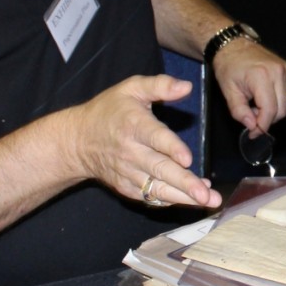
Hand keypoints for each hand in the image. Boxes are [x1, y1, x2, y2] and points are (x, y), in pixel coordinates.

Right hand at [65, 74, 221, 208]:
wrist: (78, 141)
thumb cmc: (109, 111)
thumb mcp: (131, 88)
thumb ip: (160, 85)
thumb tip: (186, 86)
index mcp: (133, 124)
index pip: (154, 138)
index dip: (171, 148)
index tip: (187, 159)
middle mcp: (131, 151)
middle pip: (160, 169)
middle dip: (185, 183)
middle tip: (206, 195)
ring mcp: (128, 172)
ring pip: (158, 188)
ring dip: (184, 197)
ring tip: (207, 201)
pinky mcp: (127, 187)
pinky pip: (150, 197)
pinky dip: (170, 199)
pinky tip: (191, 199)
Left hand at [211, 38, 285, 135]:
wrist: (235, 46)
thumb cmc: (229, 66)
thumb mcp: (228, 91)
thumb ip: (239, 111)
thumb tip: (252, 126)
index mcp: (261, 76)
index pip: (269, 110)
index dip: (262, 126)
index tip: (253, 133)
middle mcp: (278, 72)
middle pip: (281, 110)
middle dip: (267, 119)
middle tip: (252, 116)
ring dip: (274, 111)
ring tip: (257, 104)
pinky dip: (280, 102)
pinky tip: (266, 97)